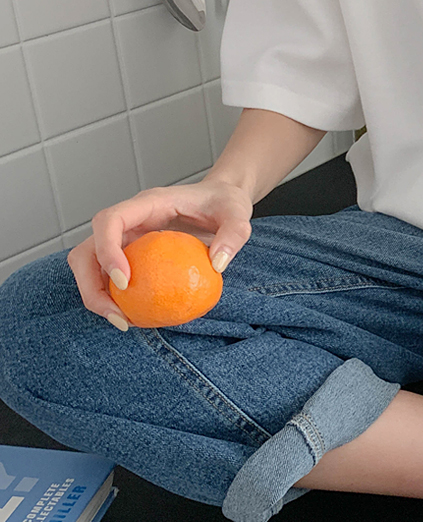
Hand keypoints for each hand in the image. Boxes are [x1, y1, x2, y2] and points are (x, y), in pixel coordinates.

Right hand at [67, 178, 253, 329]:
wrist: (220, 199)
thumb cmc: (224, 202)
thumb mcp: (237, 212)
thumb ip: (233, 234)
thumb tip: (217, 264)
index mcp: (147, 203)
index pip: (110, 220)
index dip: (107, 250)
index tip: (125, 282)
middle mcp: (129, 220)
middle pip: (86, 249)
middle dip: (90, 285)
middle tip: (118, 315)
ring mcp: (125, 237)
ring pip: (90, 266)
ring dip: (97, 297)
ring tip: (124, 322)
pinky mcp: (129, 253)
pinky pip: (110, 278)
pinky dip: (114, 299)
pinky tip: (137, 318)